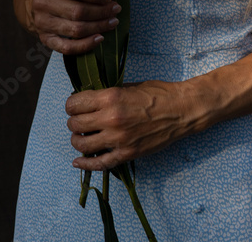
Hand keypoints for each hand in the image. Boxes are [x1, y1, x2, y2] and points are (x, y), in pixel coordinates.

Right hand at [27, 0, 121, 54]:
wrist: (33, 1)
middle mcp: (42, 2)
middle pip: (77, 11)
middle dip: (101, 12)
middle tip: (115, 9)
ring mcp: (42, 23)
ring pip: (76, 29)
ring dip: (98, 27)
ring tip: (112, 22)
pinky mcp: (45, 39)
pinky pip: (67, 47)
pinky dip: (86, 45)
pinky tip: (100, 38)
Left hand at [65, 80, 195, 169]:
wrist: (180, 110)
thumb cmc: (157, 93)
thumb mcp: (128, 86)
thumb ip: (107, 95)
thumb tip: (88, 100)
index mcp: (110, 98)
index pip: (75, 104)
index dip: (71, 105)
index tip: (74, 106)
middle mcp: (111, 119)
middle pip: (75, 124)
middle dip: (73, 121)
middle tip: (78, 120)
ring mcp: (118, 139)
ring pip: (82, 144)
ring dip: (77, 140)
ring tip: (81, 136)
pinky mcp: (127, 154)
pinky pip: (100, 163)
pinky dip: (85, 164)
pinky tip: (78, 162)